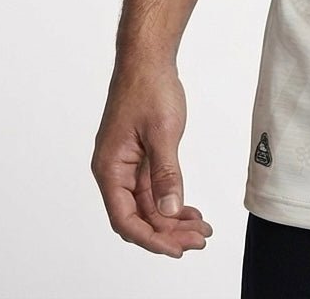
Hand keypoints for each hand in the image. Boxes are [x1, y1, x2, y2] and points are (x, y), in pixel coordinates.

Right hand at [91, 61, 212, 256]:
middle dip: (167, 232)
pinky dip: (171, 199)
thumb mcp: (162, 132)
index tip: (177, 249)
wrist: (148, 60)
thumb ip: (166, 173)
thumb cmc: (149, 89)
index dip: (151, 238)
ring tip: (200, 229)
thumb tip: (169, 209)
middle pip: (138, 216)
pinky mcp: (140, 156)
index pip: (126, 219)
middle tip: (198, 239)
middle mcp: (114, 171)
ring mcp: (127, 164)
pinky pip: (153, 187)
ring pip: (148, 204)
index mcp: (110, 169)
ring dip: (172, 218)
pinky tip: (189, 210)